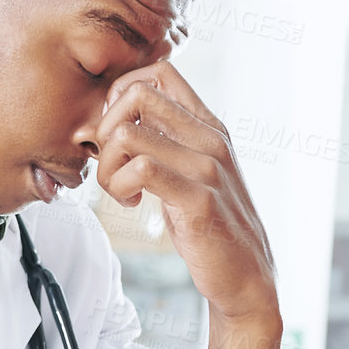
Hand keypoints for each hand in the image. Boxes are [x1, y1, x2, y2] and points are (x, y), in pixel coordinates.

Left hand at [96, 59, 276, 324]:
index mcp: (208, 126)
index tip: (116, 134)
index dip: (121, 94)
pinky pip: (141, 169)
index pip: (159, 72)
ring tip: (119, 190)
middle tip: (111, 164)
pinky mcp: (198, 199)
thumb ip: (159, 144)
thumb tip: (103, 126)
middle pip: (136, 94)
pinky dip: (120, 185)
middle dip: (106, 128)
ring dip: (108, 166)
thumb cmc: (208, 224)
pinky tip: (131, 203)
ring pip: (127, 134)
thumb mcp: (187, 173)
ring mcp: (207, 167)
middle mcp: (211, 138)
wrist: (246, 276)